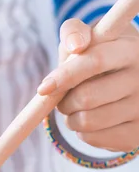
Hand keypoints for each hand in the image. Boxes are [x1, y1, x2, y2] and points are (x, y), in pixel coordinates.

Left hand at [37, 18, 138, 152]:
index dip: (65, 75)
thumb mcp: (89, 39)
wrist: (130, 85)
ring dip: (71, 118)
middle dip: (64, 101)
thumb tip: (76, 45)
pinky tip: (93, 120)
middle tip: (65, 97)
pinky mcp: (135, 135)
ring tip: (79, 108)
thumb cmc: (99, 58)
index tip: (43, 88)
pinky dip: (82, 132)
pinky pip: (92, 138)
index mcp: (131, 50)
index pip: (94, 61)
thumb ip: (74, 33)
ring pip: (86, 121)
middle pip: (85, 97)